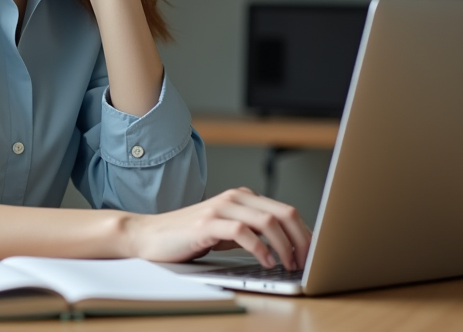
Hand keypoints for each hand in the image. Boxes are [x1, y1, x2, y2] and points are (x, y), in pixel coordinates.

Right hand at [124, 187, 311, 269]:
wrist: (150, 235)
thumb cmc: (188, 236)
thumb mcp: (226, 232)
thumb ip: (252, 233)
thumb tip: (286, 247)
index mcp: (243, 198)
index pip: (286, 211)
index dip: (304, 233)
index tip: (313, 255)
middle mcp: (235, 198)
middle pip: (284, 213)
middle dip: (302, 240)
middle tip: (306, 262)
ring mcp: (221, 208)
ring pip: (268, 221)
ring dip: (284, 246)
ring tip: (288, 265)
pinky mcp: (207, 224)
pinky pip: (243, 233)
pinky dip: (260, 249)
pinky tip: (265, 262)